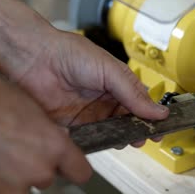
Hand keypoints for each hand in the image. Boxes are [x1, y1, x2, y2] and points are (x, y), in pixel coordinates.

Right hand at [0, 68, 91, 192]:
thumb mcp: (22, 102)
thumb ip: (41, 129)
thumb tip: (46, 139)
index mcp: (52, 144)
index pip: (80, 171)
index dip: (71, 167)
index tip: (66, 166)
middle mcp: (37, 170)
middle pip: (45, 178)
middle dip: (31, 167)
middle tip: (8, 148)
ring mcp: (10, 189)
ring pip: (19, 190)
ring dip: (8, 179)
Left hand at [12, 30, 168, 145]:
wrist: (35, 58)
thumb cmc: (68, 53)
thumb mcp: (109, 69)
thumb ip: (132, 93)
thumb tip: (159, 111)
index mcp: (114, 82)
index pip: (138, 103)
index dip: (149, 116)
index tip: (160, 128)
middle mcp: (102, 98)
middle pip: (126, 121)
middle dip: (137, 130)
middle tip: (144, 137)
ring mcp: (87, 112)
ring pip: (109, 131)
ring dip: (119, 138)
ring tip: (126, 140)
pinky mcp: (70, 125)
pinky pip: (88, 138)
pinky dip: (97, 142)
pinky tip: (104, 142)